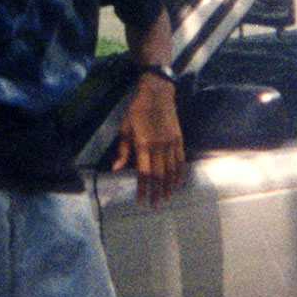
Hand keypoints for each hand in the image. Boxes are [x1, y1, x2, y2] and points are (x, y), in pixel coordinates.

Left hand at [112, 74, 184, 205]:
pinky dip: (179, 174)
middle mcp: (159, 146)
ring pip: (172, 170)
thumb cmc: (137, 109)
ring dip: (169, 186)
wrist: (157, 92)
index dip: (143, 188)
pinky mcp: (179, 139)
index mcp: (143, 144)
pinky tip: (177, 182)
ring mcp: (171, 143)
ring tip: (166, 198)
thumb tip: (116, 168)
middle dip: (157, 192)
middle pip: (159, 175)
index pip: (144, 172)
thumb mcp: (125, 127)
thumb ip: (123, 149)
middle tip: (155, 205)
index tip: (141, 201)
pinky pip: (181, 161)